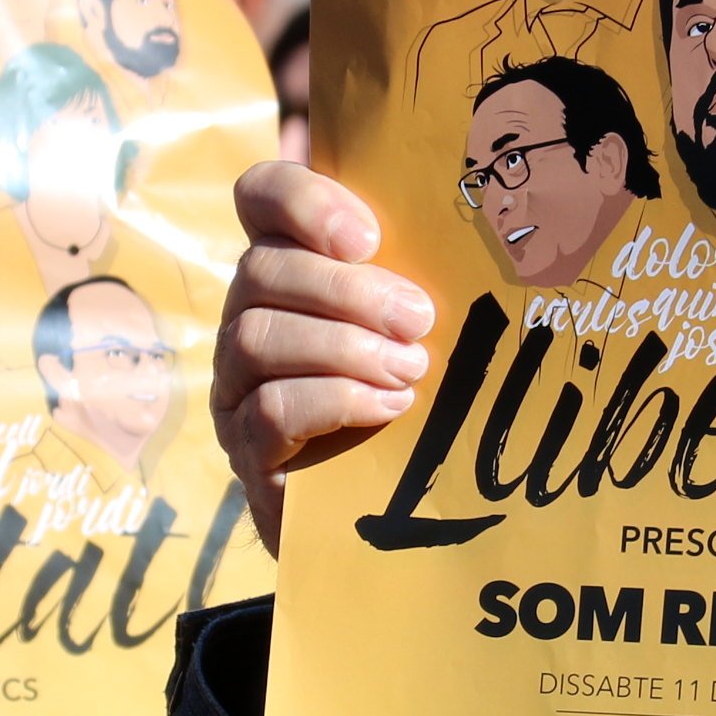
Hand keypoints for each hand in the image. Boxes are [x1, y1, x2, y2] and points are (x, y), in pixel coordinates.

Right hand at [209, 161, 432, 554]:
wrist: (391, 518)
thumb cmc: (414, 402)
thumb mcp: (418, 326)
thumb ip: (417, 274)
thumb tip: (479, 218)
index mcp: (288, 271)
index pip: (261, 197)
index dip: (303, 200)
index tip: (368, 236)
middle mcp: (247, 319)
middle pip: (263, 269)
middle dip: (348, 290)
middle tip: (418, 320)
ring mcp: (236, 387)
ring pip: (257, 337)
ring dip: (344, 347)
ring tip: (410, 371)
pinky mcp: (247, 450)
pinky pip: (269, 409)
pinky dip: (334, 400)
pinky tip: (387, 408)